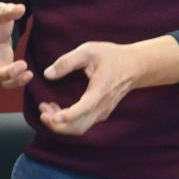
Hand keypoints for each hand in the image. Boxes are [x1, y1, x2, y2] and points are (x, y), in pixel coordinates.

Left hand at [38, 36, 178, 135]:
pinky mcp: (100, 114)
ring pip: (78, 128)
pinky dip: (66, 122)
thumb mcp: (89, 51)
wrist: (135, 66)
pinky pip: (82, 124)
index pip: (83, 109)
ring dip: (59, 124)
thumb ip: (67, 62)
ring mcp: (102, 112)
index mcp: (100, 91)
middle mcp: (102, 106)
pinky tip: (55, 109)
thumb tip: (47, 74)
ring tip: (45, 109)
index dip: (66, 116)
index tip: (50, 116)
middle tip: (42, 110)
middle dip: (56, 123)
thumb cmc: (111, 56)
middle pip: (77, 126)